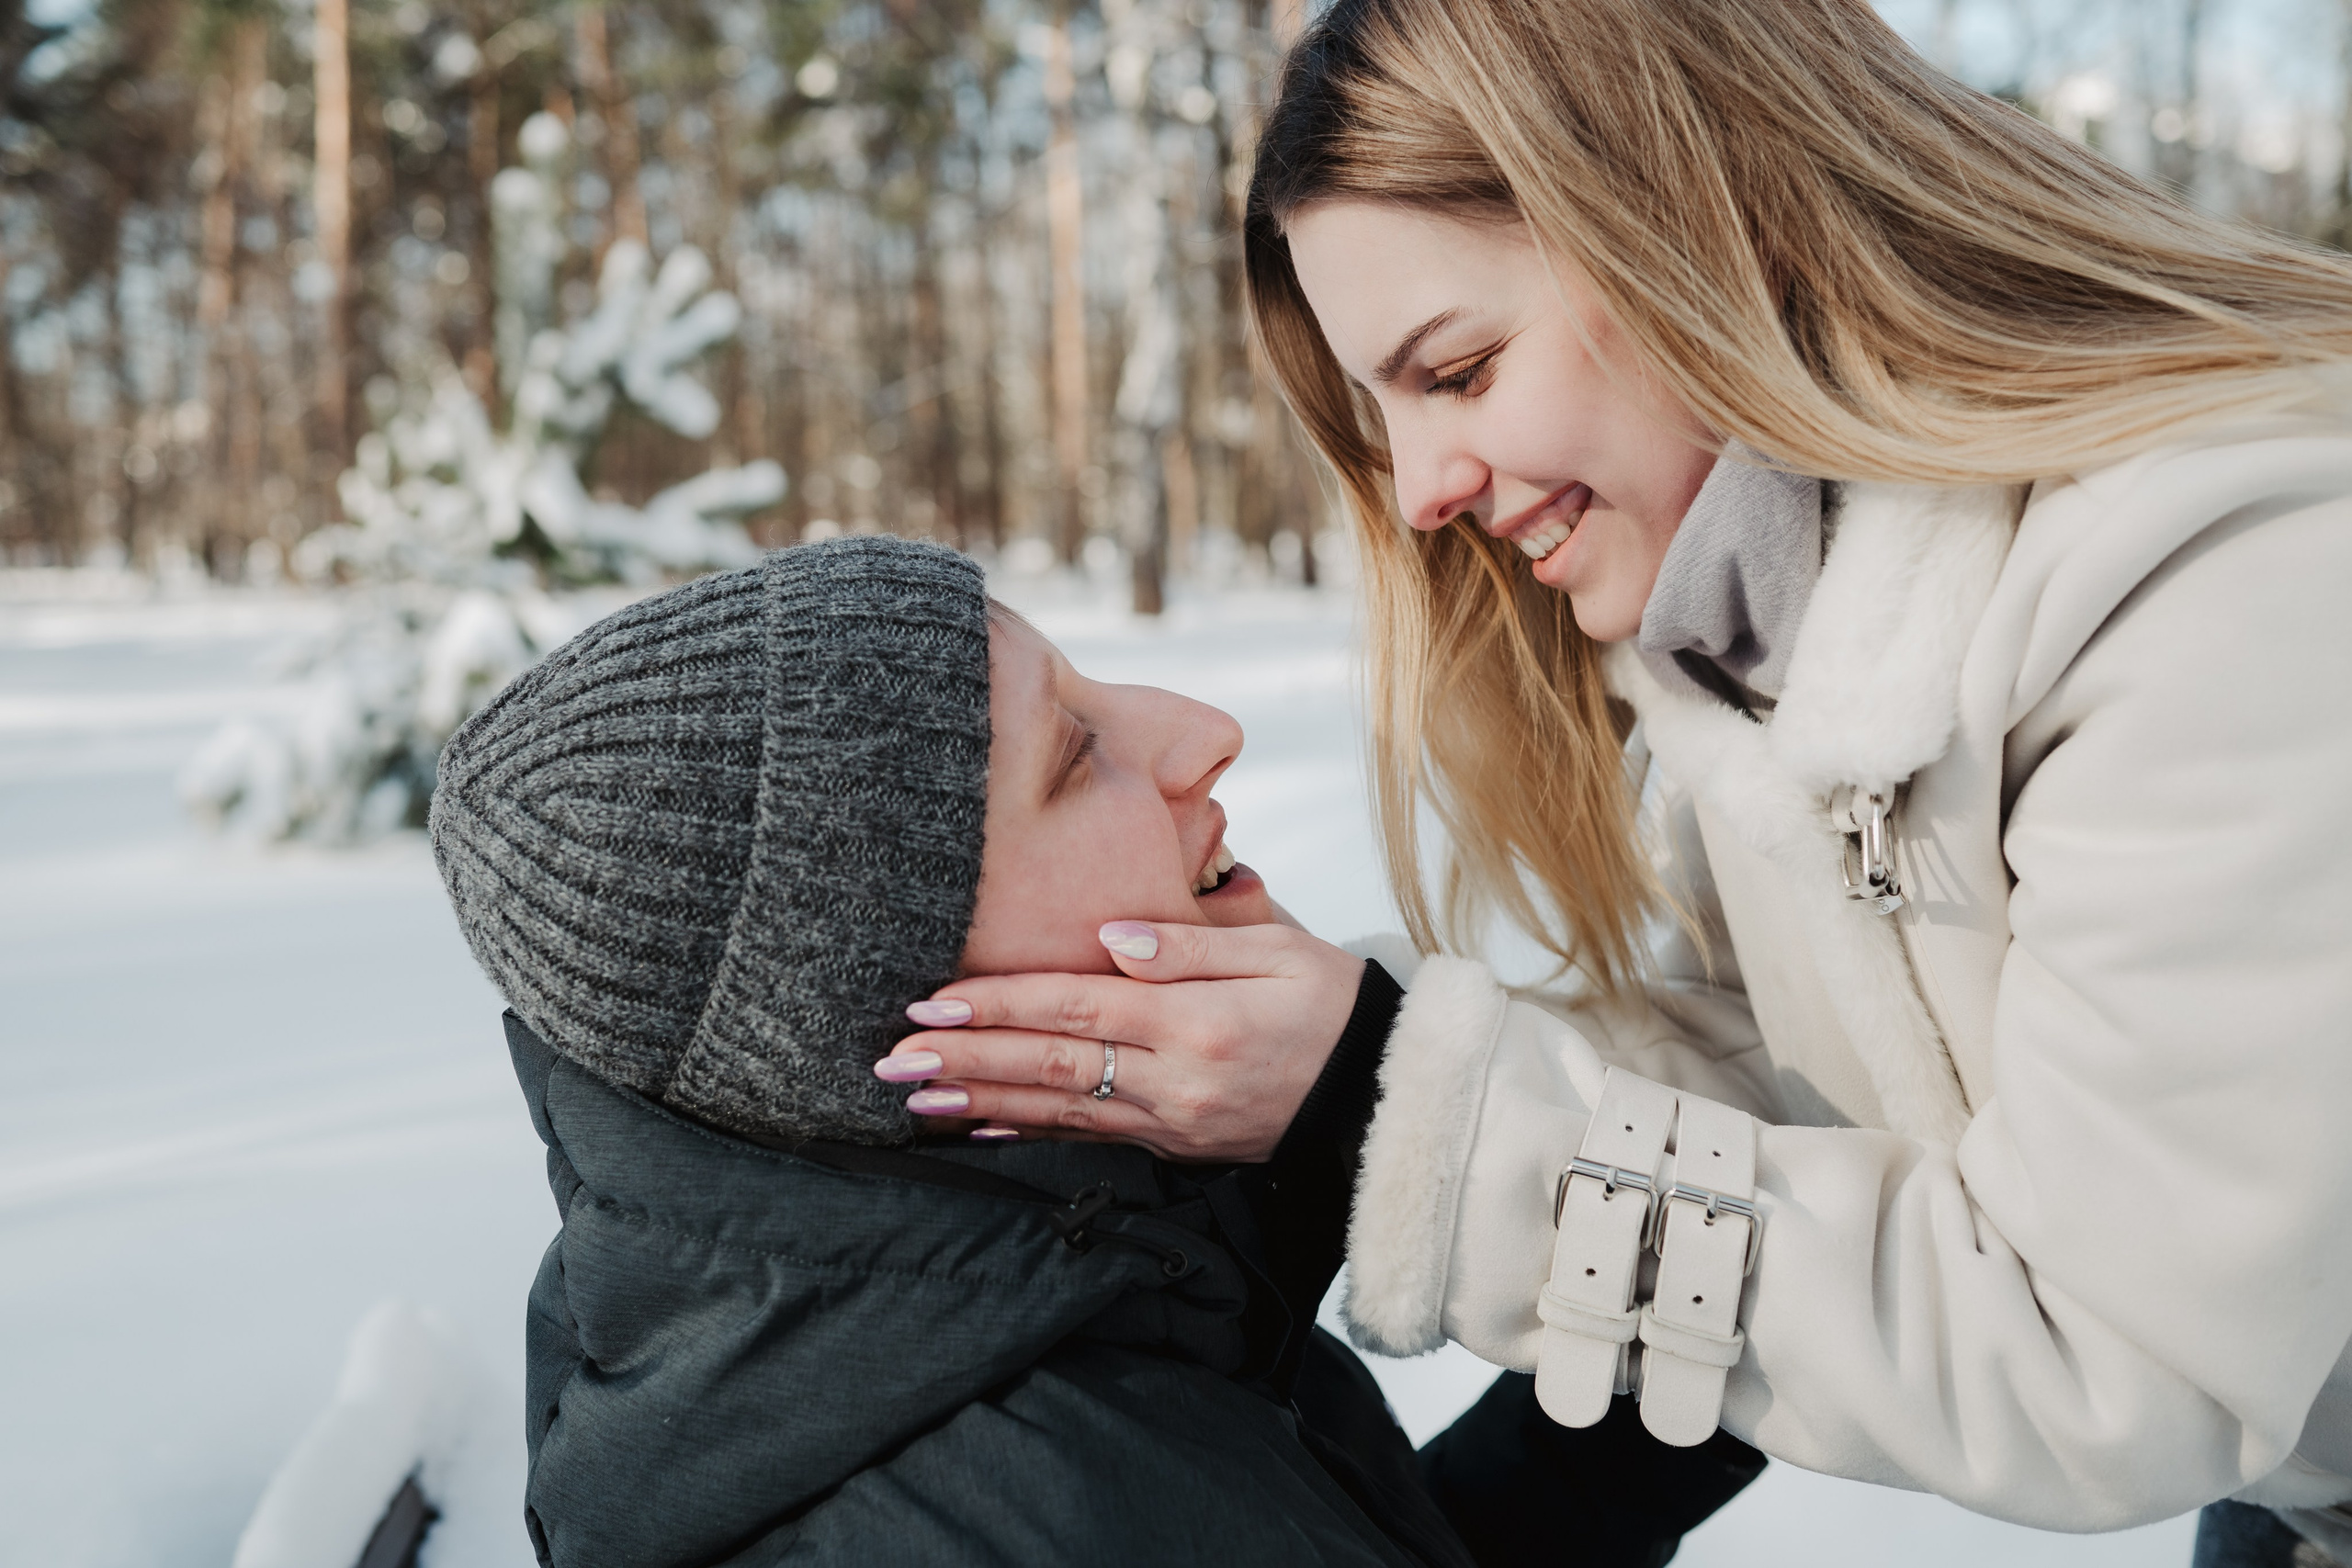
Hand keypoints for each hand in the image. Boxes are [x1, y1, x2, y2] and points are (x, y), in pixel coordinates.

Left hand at [878, 921, 1365, 1162]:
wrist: (1382, 1091)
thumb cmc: (1332, 1004)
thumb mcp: (1279, 951)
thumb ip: (1192, 943)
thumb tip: (1111, 935)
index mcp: (1197, 1023)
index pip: (1077, 1009)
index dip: (1000, 1005)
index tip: (934, 1001)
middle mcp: (1176, 1081)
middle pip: (1052, 1066)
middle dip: (967, 1060)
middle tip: (893, 1058)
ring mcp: (1172, 1123)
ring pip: (1059, 1111)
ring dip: (980, 1103)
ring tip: (914, 1097)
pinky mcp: (1175, 1145)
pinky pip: (1090, 1138)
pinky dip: (1029, 1133)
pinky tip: (980, 1130)